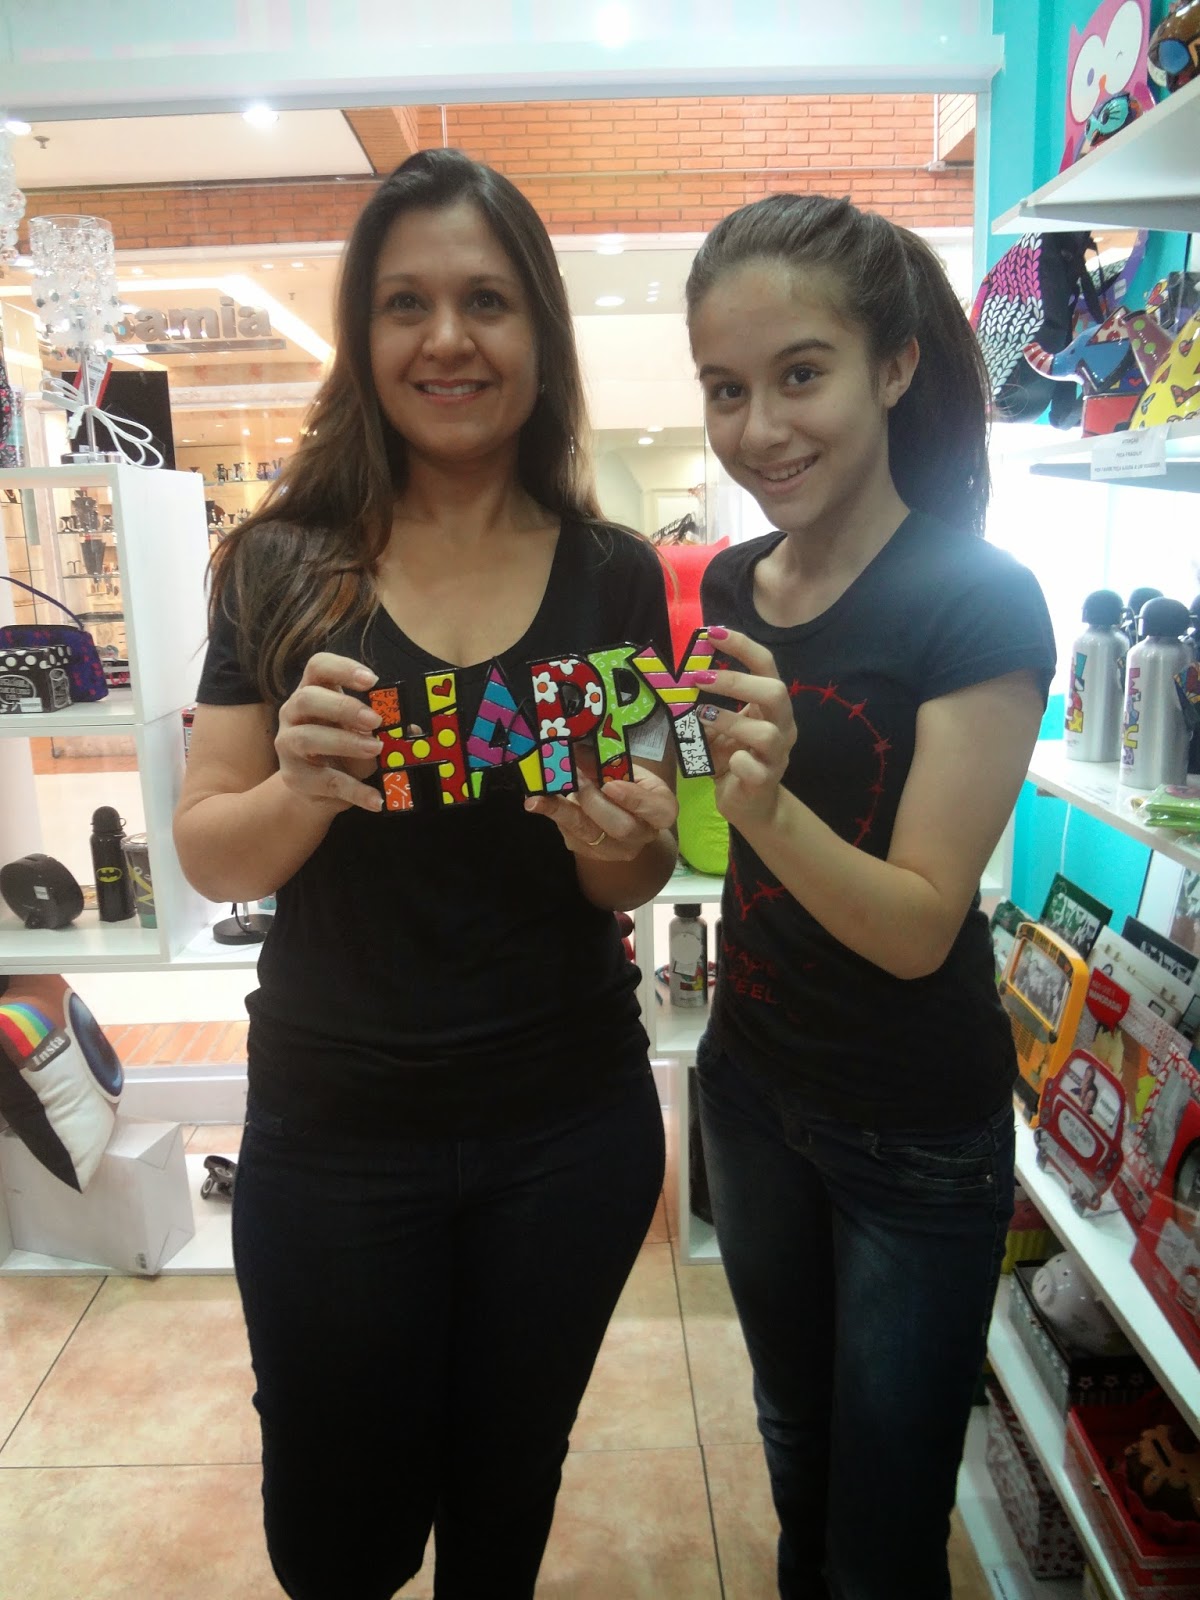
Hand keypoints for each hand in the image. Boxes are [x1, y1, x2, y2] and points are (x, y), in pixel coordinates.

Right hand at [274, 652, 383, 813]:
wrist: (318, 790)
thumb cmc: (344, 750)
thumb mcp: (364, 733)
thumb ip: (384, 726)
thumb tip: (415, 729)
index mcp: (313, 691)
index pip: (318, 667)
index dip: (343, 668)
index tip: (372, 680)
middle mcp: (294, 713)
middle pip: (307, 698)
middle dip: (343, 707)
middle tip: (375, 720)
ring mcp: (288, 744)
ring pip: (307, 737)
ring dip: (345, 742)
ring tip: (375, 749)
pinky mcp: (294, 776)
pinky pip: (324, 781)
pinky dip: (354, 790)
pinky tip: (375, 799)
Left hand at [524, 761, 677, 861]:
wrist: (622, 815)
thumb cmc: (628, 785)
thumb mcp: (625, 769)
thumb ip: (606, 763)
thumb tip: (574, 747)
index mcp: (661, 810)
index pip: (659, 811)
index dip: (635, 800)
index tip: (610, 784)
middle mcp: (643, 835)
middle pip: (621, 827)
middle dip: (593, 800)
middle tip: (575, 778)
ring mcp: (616, 849)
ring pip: (589, 834)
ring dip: (564, 810)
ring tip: (544, 792)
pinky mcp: (590, 852)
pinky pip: (570, 835)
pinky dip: (553, 814)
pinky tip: (537, 801)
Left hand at [696, 628, 794, 831]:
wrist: (751, 806)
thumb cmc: (734, 759)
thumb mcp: (719, 728)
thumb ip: (707, 705)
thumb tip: (676, 681)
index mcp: (771, 706)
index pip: (766, 665)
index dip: (742, 646)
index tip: (712, 632)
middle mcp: (782, 725)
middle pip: (775, 691)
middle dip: (735, 681)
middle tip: (699, 679)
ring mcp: (777, 755)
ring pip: (765, 731)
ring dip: (729, 720)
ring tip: (700, 717)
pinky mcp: (766, 781)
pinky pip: (754, 768)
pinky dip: (737, 762)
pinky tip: (725, 761)